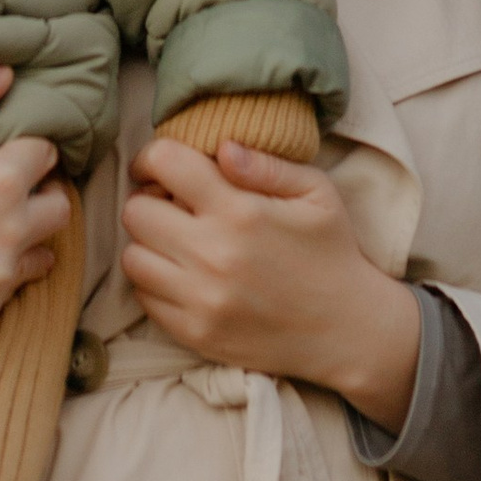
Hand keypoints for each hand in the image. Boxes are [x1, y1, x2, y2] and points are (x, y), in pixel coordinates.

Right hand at [0, 62, 70, 333]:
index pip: (46, 154)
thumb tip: (6, 75)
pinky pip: (9, 289)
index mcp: (0, 180)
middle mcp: (10, 233)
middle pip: (60, 206)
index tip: (1, 148)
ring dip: (27, 236)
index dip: (24, 145)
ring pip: (44, 253)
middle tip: (1, 185)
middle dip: (38, 191)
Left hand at [121, 137, 421, 427]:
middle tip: (170, 206)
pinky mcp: (194, 333)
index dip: (153, 157)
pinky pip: (144, 298)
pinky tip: (185, 276)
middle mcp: (212, 255)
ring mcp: (200, 299)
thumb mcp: (317, 193)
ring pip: (131, 257)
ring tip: (177, 242)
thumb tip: (222, 147)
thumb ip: (266, 165)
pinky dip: (156, 282)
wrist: (348, 330)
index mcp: (240, 212)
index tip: (159, 166)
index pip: (165, 163)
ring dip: (149, 244)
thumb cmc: (332, 252)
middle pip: (135, 211)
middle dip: (149, 200)